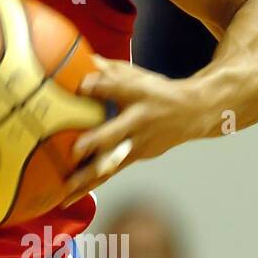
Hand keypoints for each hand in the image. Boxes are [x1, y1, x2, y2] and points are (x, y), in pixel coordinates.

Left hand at [57, 56, 200, 204]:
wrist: (194, 113)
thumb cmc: (156, 91)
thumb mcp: (136, 75)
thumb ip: (108, 70)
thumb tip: (79, 59)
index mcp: (139, 95)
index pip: (116, 88)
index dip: (97, 86)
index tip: (80, 86)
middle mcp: (139, 122)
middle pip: (115, 133)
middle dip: (95, 143)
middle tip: (73, 151)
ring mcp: (138, 144)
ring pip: (110, 162)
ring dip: (87, 178)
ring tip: (63, 191)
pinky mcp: (136, 158)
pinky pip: (109, 173)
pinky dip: (90, 186)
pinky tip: (68, 198)